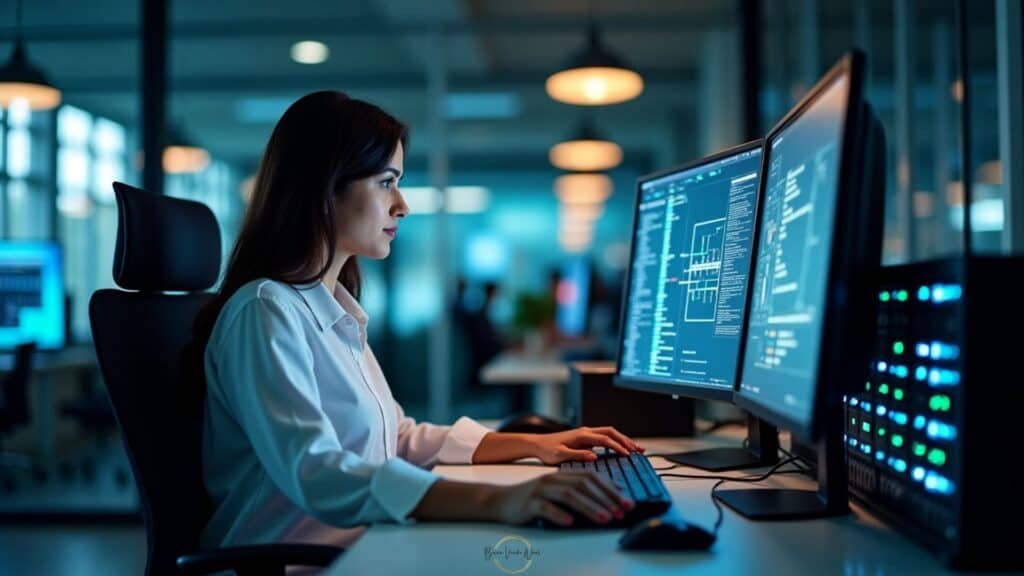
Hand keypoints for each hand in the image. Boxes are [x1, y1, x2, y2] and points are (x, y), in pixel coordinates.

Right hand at [491, 471, 633, 526]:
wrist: (500, 500)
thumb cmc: (532, 498)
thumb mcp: (557, 490)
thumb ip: (579, 490)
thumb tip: (609, 496)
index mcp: (562, 474)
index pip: (591, 477)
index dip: (610, 488)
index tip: (626, 500)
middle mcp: (553, 479)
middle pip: (584, 484)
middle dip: (606, 498)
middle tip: (622, 510)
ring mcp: (541, 490)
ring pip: (569, 495)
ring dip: (589, 507)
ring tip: (605, 518)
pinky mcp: (529, 503)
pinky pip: (546, 508)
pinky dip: (559, 514)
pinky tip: (571, 521)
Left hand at [530, 426, 643, 464]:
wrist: (536, 444)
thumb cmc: (546, 450)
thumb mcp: (560, 456)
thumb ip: (578, 456)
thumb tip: (594, 457)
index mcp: (581, 435)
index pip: (605, 440)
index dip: (618, 447)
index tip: (628, 455)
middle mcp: (585, 432)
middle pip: (611, 432)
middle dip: (626, 440)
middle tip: (639, 450)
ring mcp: (585, 434)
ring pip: (609, 433)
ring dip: (623, 439)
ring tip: (635, 448)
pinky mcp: (585, 438)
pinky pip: (604, 437)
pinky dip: (615, 441)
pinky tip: (621, 448)